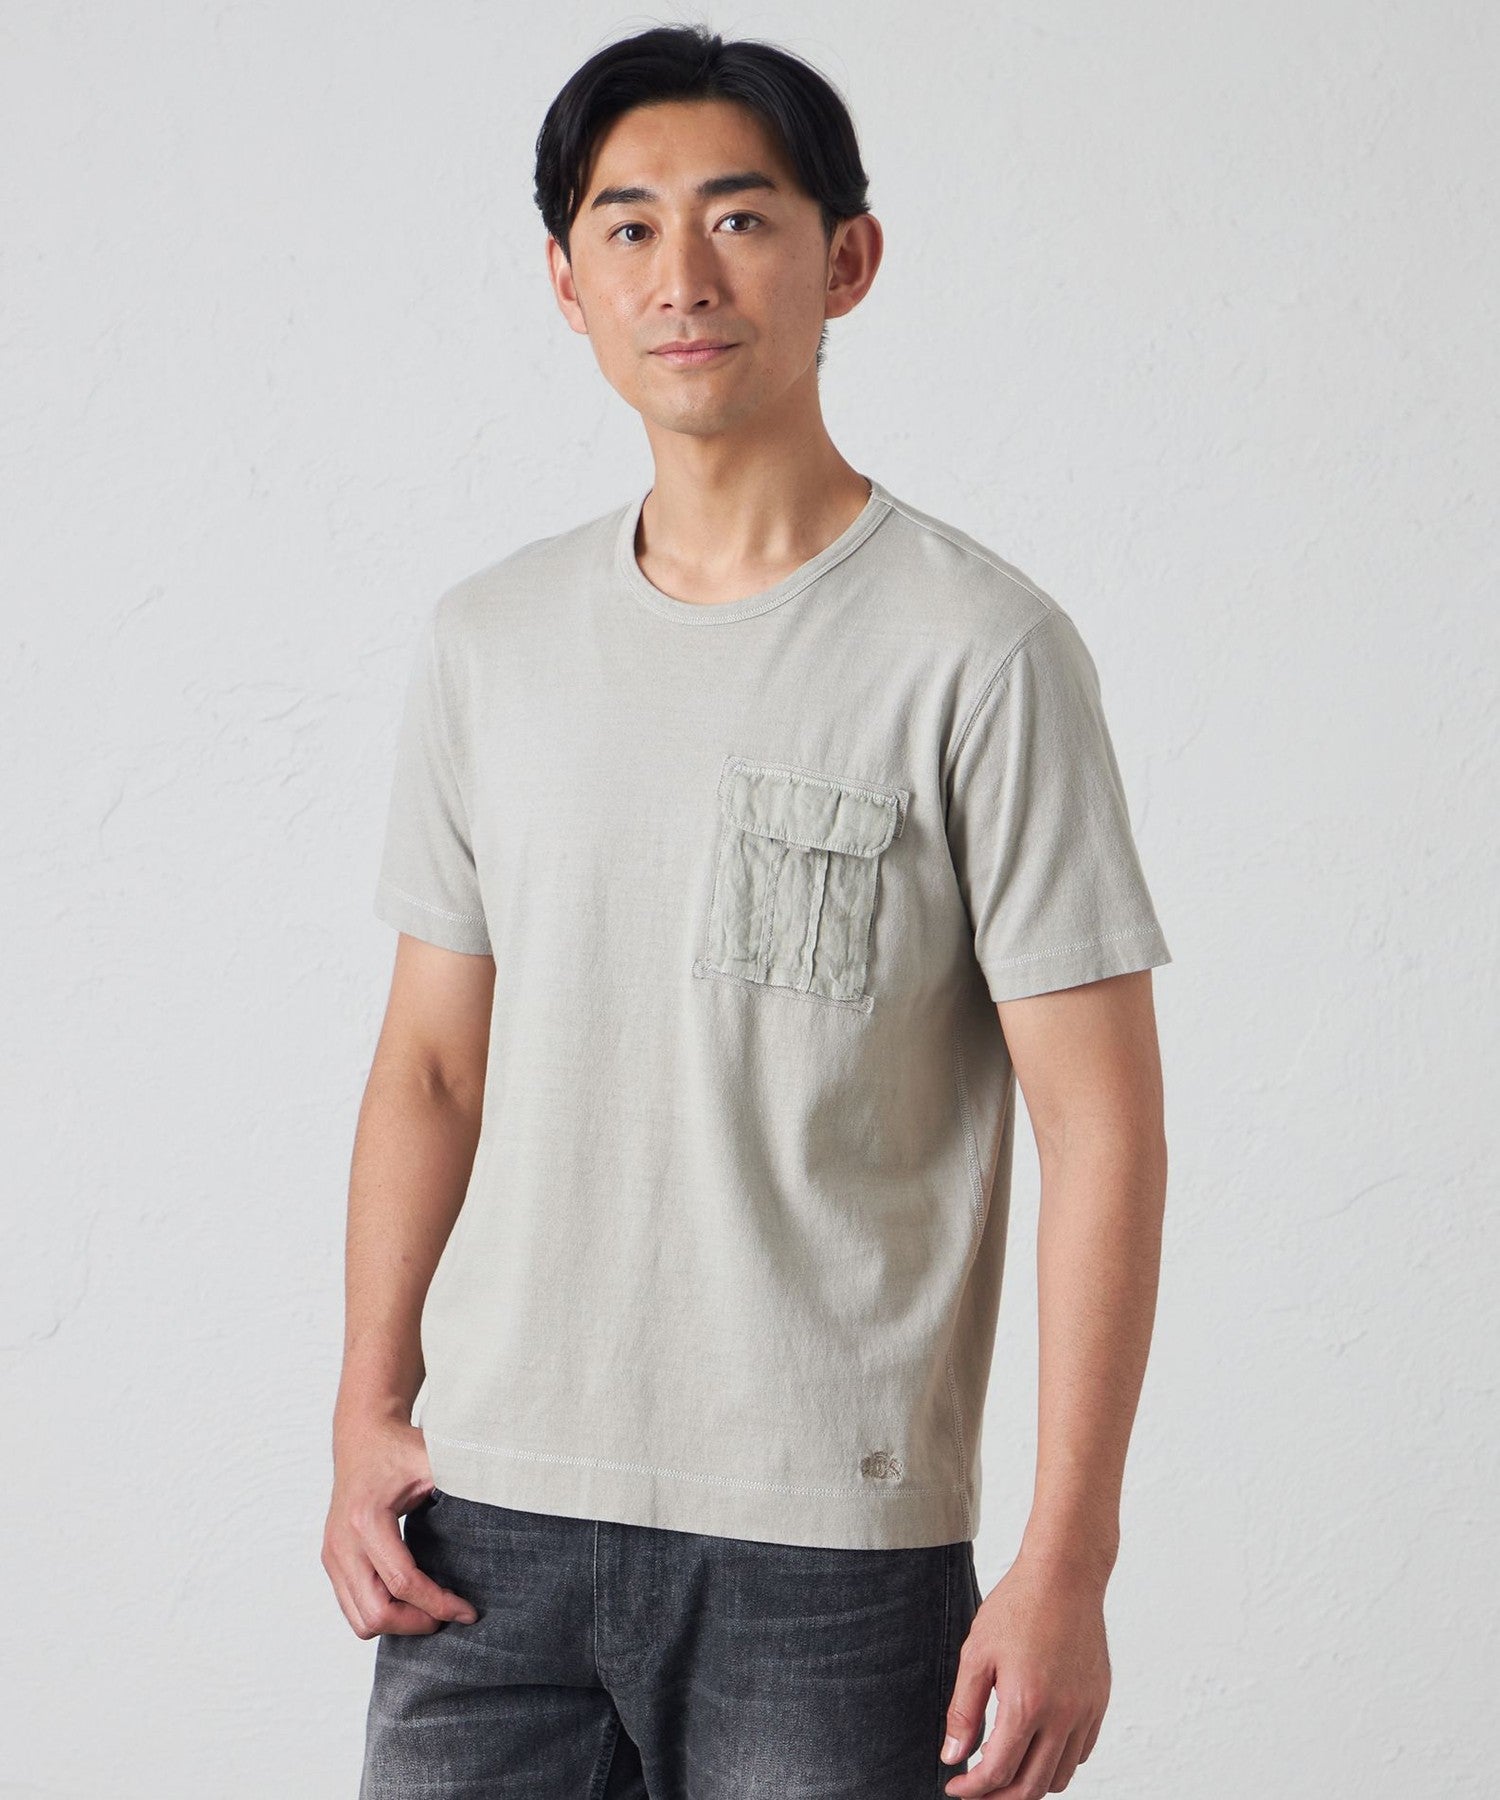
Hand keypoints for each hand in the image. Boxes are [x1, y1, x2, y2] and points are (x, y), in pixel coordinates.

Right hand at [322, 1418, 480, 1638]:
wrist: (362, 1436)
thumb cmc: (399, 1447)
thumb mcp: (434, 1458)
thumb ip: (465, 1479)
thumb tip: (510, 1498)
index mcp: (367, 1520)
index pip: (402, 1582)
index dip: (438, 1604)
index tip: (468, 1612)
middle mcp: (342, 1543)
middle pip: (377, 1613)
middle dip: (417, 1623)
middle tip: (449, 1615)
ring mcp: (333, 1555)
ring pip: (361, 1620)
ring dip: (398, 1624)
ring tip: (431, 1610)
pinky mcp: (331, 1561)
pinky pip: (352, 1607)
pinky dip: (381, 1613)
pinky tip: (410, 1599)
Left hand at [939, 1552, 1110, 1795]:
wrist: (1064, 1576)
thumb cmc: (1017, 1607)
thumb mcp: (976, 1653)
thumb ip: (963, 1710)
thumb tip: (952, 1756)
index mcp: (1026, 1704)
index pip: (997, 1772)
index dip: (973, 1790)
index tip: (955, 1788)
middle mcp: (1062, 1716)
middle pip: (1031, 1787)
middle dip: (1000, 1798)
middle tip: (977, 1791)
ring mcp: (1085, 1711)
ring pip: (1060, 1776)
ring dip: (1030, 1783)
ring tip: (1004, 1768)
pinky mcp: (1099, 1702)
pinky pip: (1081, 1752)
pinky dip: (1058, 1762)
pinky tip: (1036, 1745)